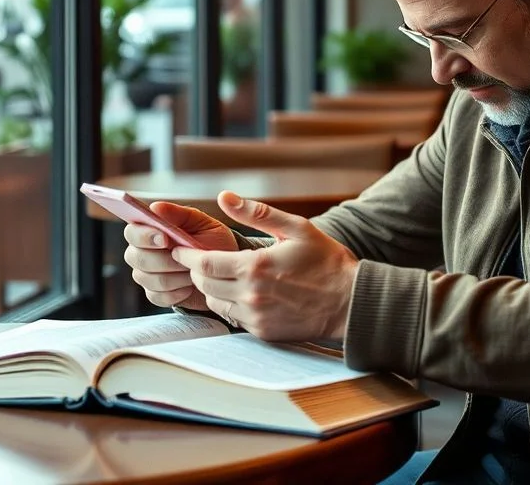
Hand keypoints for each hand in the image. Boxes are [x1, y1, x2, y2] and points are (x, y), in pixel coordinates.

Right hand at [123, 202, 237, 310]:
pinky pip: (158, 296)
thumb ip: (180, 214)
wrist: (226, 272)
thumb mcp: (203, 224)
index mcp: (150, 230)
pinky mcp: (155, 294)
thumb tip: (155, 207)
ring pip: (148, 278)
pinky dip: (177, 291)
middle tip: (186, 259)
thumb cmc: (213, 244)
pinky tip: (189, 285)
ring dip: (175, 276)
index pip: (132, 231)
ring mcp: (146, 275)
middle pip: (135, 257)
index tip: (164, 239)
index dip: (144, 235)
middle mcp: (142, 252)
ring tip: (192, 271)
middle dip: (163, 259)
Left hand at [171, 191, 359, 341]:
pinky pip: (233, 317)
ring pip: (215, 303)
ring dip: (211, 288)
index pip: (203, 264)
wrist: (350, 302)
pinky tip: (240, 291)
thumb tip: (225, 197)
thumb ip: (257, 213)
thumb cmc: (326, 261)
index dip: (186, 256)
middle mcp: (251, 295)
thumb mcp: (295, 228)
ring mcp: (256, 317)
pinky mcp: (263, 332)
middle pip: (204, 285)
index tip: (179, 248)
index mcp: (255, 267)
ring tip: (220, 274)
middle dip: (196, 271)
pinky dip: (229, 303)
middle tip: (196, 259)